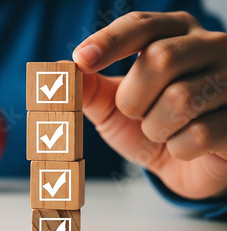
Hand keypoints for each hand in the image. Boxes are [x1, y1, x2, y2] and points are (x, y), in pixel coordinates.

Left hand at [73, 11, 226, 198]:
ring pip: (181, 98)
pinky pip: (200, 134)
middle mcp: (210, 46)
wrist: (187, 164)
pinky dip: (178, 148)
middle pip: (161, 58)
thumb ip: (88, 87)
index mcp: (174, 33)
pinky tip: (185, 146)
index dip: (110, 41)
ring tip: (163, 131)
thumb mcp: (112, 105)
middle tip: (136, 114)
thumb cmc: (149, 123)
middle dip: (134, 97)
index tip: (82, 60)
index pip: (141, 25)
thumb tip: (60, 70)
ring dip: (156, 127)